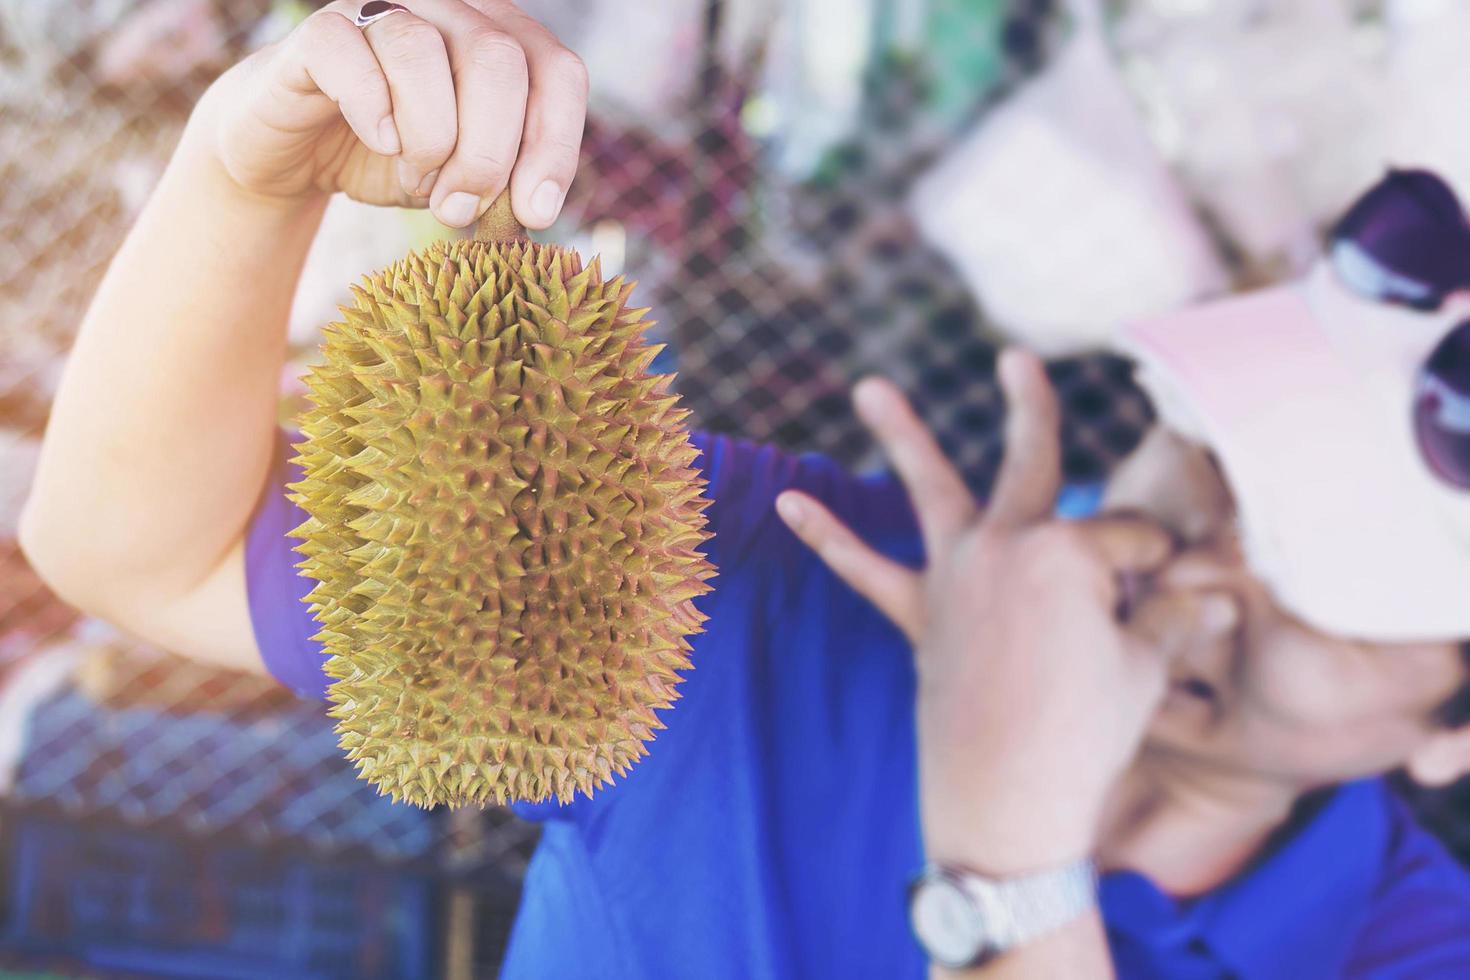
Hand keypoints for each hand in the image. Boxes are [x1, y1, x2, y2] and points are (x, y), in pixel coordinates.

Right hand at [190, 0, 586, 228]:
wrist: (298, 158)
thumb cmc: (395, 161)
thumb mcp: (464, 179)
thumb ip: (504, 182)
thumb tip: (532, 207)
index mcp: (498, 41)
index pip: (556, 71)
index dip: (555, 144)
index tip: (535, 212)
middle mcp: (447, 11)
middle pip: (497, 59)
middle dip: (489, 151)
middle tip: (463, 206)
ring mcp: (380, 13)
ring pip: (422, 51)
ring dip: (430, 137)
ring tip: (419, 180)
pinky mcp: (319, 34)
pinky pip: (348, 49)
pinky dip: (372, 108)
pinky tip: (381, 143)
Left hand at [776, 350, 1207, 870]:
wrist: (1007, 801)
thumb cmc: (1087, 736)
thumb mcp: (1146, 671)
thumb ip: (1177, 621)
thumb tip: (1220, 598)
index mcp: (1068, 551)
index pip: (1129, 538)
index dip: (1158, 572)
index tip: (1167, 607)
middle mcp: (1004, 546)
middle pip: (1030, 464)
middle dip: (1030, 409)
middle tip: (1014, 357)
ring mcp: (955, 576)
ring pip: (930, 489)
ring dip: (902, 434)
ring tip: (867, 386)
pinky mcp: (920, 615)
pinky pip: (864, 570)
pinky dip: (828, 536)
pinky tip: (788, 503)